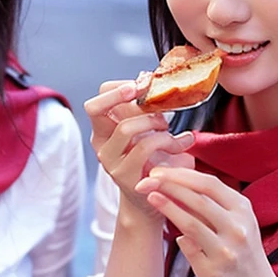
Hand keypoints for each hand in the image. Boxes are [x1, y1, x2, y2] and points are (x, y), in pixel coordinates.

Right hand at [83, 81, 194, 221]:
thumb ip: (145, 110)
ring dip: (154, 121)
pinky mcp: (125, 176)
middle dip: (123, 95)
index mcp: (103, 131)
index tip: (141, 85)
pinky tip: (183, 143)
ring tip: (169, 127)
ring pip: (126, 127)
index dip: (116, 89)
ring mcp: (110, 161)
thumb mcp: (148, 132)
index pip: (96, 101)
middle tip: (150, 96)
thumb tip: (148, 77)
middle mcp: (101, 145)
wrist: (155, 199)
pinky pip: (145, 147)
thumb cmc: (154, 161)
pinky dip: (168, 141)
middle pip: (94, 108)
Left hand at [136, 167, 277, 276]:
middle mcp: (237, 229)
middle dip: (168, 186)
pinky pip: (188, 249)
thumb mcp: (236, 220)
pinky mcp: (213, 271)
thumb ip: (211, 202)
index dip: (180, 175)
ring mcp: (226, 251)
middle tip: (146, 181)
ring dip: (167, 208)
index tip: (158, 170)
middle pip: (197, 200)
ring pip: (190, 224)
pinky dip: (179, 239)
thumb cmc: (240, 248)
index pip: (208, 184)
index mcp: (243, 209)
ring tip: (150, 197)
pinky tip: (173, 233)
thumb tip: (175, 178)